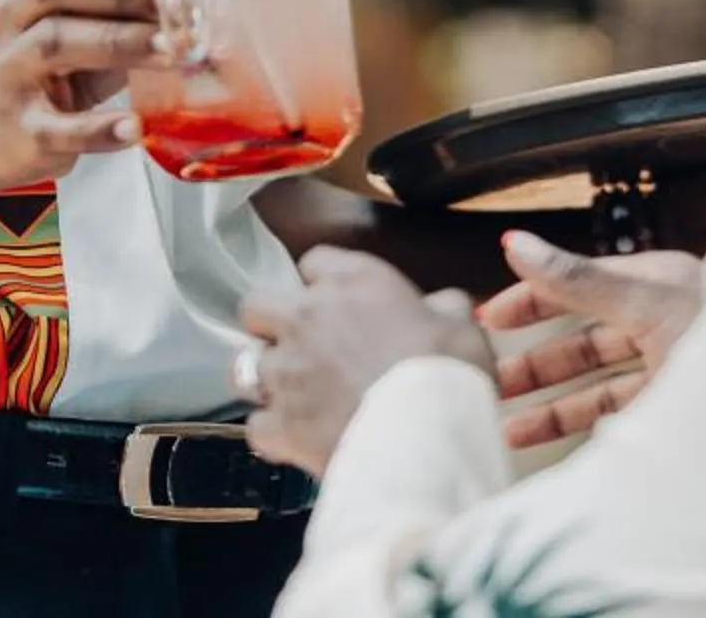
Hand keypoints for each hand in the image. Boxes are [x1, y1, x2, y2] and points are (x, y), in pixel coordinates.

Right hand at [0, 0, 158, 192]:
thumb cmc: (52, 68)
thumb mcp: (80, 23)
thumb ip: (122, 2)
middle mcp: (11, 19)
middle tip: (176, 0)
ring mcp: (10, 74)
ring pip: (55, 43)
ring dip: (119, 43)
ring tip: (171, 51)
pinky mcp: (20, 130)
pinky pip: (58, 128)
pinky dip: (99, 128)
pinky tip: (135, 127)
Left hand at [238, 247, 495, 474]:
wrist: (425, 442)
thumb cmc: (446, 377)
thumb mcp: (462, 327)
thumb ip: (443, 307)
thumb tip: (441, 306)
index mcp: (351, 282)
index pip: (315, 262)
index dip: (325, 283)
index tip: (341, 304)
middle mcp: (306, 318)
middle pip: (257, 307)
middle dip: (271, 324)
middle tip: (300, 346)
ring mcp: (284, 372)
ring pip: (243, 365)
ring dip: (265, 378)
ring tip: (291, 396)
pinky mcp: (277, 424)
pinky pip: (255, 426)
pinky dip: (272, 434)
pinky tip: (293, 441)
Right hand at [477, 231, 704, 448]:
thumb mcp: (646, 299)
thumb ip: (577, 277)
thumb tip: (515, 243)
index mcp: (655, 284)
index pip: (579, 285)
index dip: (532, 300)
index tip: (488, 320)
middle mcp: (662, 325)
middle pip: (585, 343)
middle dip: (535, 363)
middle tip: (487, 383)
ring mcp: (673, 372)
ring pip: (600, 388)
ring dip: (552, 407)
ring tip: (508, 428)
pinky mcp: (682, 415)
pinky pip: (628, 422)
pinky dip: (593, 432)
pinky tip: (566, 445)